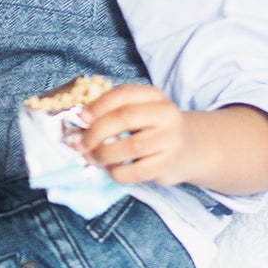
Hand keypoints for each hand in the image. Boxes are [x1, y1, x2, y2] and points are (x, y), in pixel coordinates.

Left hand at [78, 82, 193, 185]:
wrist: (189, 148)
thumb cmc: (153, 129)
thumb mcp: (139, 112)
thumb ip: (113, 114)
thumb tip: (78, 128)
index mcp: (154, 95)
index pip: (123, 94)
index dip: (98, 106)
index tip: (81, 119)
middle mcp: (166, 113)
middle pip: (125, 118)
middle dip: (96, 132)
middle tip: (80, 144)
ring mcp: (171, 139)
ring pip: (131, 146)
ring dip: (104, 154)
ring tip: (92, 158)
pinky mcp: (169, 163)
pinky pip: (137, 171)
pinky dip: (117, 172)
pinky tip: (112, 170)